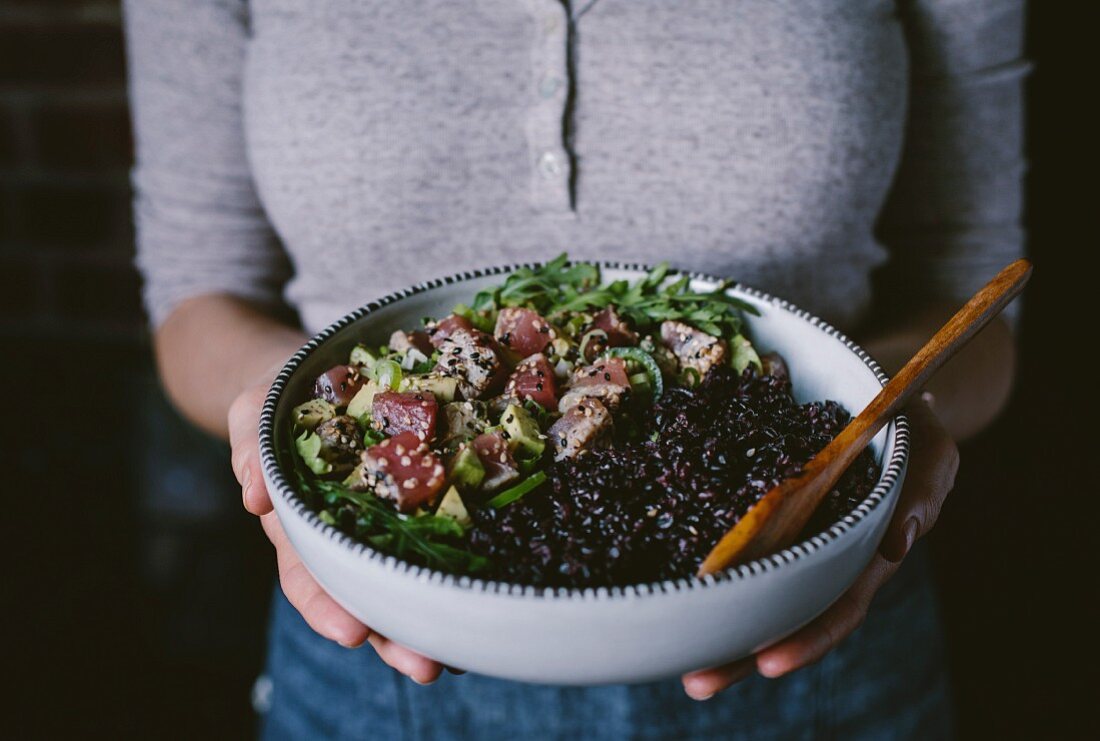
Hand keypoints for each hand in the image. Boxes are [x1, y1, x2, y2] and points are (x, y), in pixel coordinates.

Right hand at [228, 379, 445, 684]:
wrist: (324, 373)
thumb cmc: (285, 398)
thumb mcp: (257, 412)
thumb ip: (251, 446)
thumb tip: (255, 495)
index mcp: (302, 523)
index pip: (307, 575)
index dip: (327, 607)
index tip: (351, 632)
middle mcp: (347, 534)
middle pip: (366, 595)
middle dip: (392, 636)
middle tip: (425, 664)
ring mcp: (389, 522)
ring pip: (407, 579)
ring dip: (430, 620)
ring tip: (461, 652)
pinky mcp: (429, 500)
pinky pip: (443, 537)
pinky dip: (460, 571)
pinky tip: (489, 601)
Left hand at [681, 395, 958, 699]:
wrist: (878, 399)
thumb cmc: (909, 429)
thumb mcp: (931, 453)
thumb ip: (923, 493)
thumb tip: (898, 543)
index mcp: (863, 554)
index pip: (837, 608)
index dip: (807, 639)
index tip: (768, 663)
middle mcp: (821, 555)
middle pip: (783, 614)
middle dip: (742, 653)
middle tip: (696, 681)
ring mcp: (789, 535)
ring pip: (753, 587)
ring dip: (717, 622)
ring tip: (674, 655)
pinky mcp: (761, 510)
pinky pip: (733, 542)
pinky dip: (707, 566)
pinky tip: (668, 586)